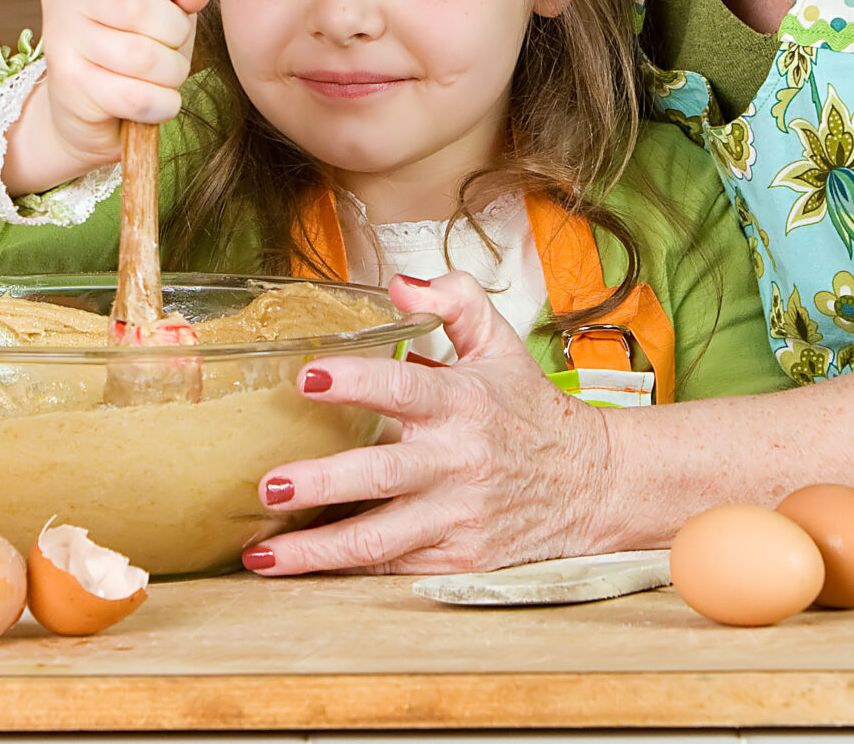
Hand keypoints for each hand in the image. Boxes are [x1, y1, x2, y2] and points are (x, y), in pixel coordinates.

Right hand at [12, 0, 212, 191]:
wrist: (89, 104)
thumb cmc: (134, 39)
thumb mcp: (165, 5)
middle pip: (136, 4)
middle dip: (175, 31)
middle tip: (174, 42)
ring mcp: (61, 39)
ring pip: (141, 56)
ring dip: (172, 71)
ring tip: (166, 72)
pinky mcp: (67, 86)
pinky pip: (135, 96)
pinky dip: (162, 103)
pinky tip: (158, 100)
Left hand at [239, 273, 618, 574]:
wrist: (592, 484)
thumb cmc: (530, 412)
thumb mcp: (501, 344)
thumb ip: (454, 301)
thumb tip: (400, 284)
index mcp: (463, 402)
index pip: (403, 387)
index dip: (354, 382)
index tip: (307, 376)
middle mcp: (457, 462)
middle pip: (380, 475)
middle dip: (319, 482)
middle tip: (267, 485)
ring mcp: (457, 515)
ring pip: (379, 539)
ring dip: (317, 550)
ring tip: (261, 554)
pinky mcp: (459, 557)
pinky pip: (394, 566)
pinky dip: (346, 569)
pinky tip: (300, 567)